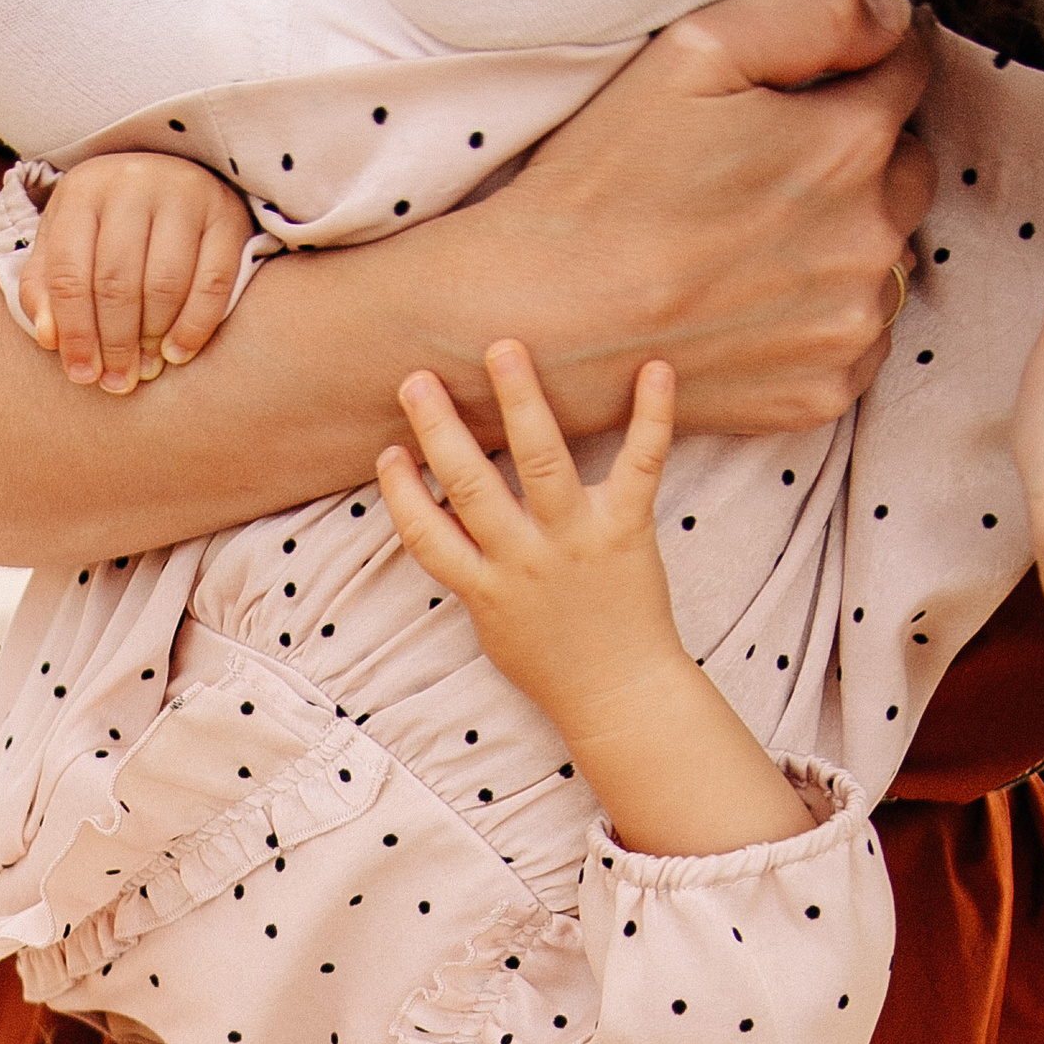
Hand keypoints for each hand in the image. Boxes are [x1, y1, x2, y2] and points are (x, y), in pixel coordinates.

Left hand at [18, 152, 255, 394]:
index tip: (83, 375)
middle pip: (116, 282)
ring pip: (164, 284)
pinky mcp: (226, 214)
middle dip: (115, 343)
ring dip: (153, 338)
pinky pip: (212, 282)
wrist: (175, 177)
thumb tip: (48, 338)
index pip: (70, 273)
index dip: (74, 333)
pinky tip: (178, 353)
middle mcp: (133, 183)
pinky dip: (195, 326)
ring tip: (146, 369)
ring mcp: (184, 194)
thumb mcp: (68, 243)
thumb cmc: (111, 225)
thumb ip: (46, 288)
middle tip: (118, 381)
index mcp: (84, 190)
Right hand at [377, 344, 811, 854]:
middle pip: (471, 485)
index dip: (401, 494)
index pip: (427, 536)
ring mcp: (575, 541)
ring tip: (503, 349)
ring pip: (540, 463)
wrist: (621, 695)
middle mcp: (524, 558)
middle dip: (440, 429)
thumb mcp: (494, 625)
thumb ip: (469, 571)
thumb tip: (443, 519)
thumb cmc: (553, 660)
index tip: (387, 452)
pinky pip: (640, 465)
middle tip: (417, 380)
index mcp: (485, 587)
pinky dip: (652, 415)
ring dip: (520, 401)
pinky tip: (656, 367)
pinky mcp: (627, 529)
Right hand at [446, 0, 933, 438]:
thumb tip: (895, 13)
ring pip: (889, 256)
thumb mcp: (700, 48)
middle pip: (908, 168)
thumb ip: (818, 8)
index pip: (908, 68)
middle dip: (858, 156)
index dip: (858, 61)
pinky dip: (824, 317)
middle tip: (767, 170)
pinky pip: (859, 339)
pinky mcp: (822, 391)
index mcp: (853, 142)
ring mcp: (849, 325)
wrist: (546, 319)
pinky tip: (755, 304)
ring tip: (756, 243)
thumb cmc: (609, 178)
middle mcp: (872, 238)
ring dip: (846, 240)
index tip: (804, 84)